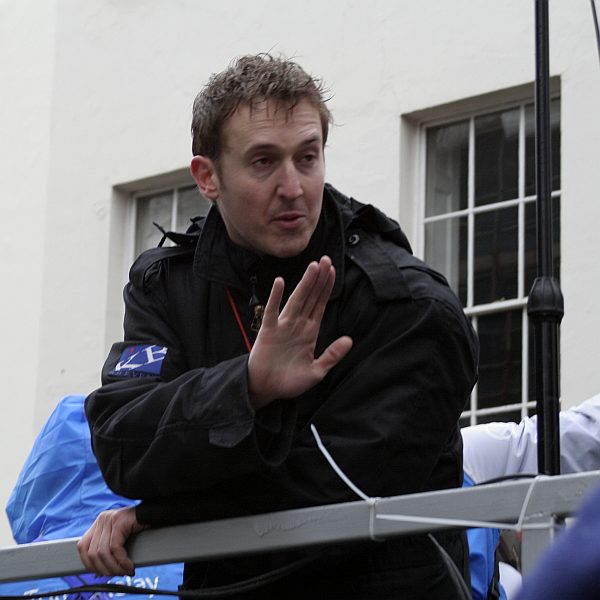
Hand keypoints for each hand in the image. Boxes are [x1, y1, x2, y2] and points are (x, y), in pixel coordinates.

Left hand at [77, 506, 147, 576]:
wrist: (154, 513)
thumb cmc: (139, 527)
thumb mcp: (118, 536)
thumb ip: (107, 546)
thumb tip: (99, 570)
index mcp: (99, 522)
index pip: (82, 546)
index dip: (89, 563)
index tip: (100, 572)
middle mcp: (102, 519)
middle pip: (92, 552)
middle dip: (104, 569)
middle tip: (117, 574)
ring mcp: (109, 519)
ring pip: (103, 552)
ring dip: (114, 567)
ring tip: (124, 572)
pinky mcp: (119, 522)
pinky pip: (115, 548)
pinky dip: (122, 561)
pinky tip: (129, 566)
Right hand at [247, 255, 352, 407]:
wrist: (266, 390)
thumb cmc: (289, 381)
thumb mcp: (316, 371)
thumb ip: (332, 355)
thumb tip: (349, 340)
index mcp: (310, 332)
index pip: (320, 304)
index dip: (326, 288)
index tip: (333, 270)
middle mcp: (297, 325)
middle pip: (310, 297)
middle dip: (319, 278)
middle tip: (326, 259)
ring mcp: (283, 326)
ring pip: (296, 300)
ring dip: (305, 283)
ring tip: (313, 267)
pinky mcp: (268, 331)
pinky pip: (272, 311)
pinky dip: (275, 297)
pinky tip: (280, 283)